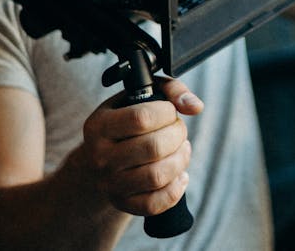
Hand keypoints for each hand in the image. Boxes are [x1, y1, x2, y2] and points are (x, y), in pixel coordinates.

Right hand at [79, 77, 202, 216]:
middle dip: (178, 135)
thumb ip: (171, 90)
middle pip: (153, 148)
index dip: (167, 113)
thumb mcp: (140, 97)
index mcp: (99, 125)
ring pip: (157, 176)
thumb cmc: (127, 122)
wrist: (100, 159)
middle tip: (179, 130)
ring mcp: (110, 183)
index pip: (141, 118)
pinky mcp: (123, 203)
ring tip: (182, 149)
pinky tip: (179, 174)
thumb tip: (195, 106)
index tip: (170, 111)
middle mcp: (100, 156)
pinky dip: (176, 188)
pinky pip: (155, 203)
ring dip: (181, 159)